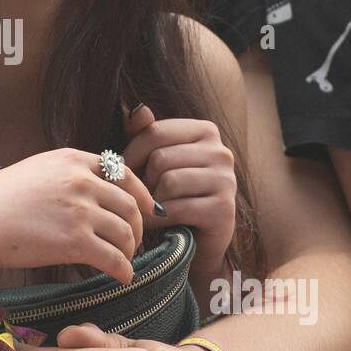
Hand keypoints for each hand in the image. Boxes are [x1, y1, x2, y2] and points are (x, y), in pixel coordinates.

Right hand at [0, 146, 163, 285]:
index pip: (123, 173)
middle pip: (130, 205)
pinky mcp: (76, 242)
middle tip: (134, 242)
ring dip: (130, 251)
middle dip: (138, 227)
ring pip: (126, 233)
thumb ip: (68, 175)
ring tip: (123, 261)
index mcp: (73, 159)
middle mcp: (81, 181)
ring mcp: (80, 211)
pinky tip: (122, 277)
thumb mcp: (37, 170)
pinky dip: (124, 270)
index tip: (146, 210)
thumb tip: (94, 194)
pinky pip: (115, 258)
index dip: (140, 194)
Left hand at [123, 103, 235, 277]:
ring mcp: (226, 180)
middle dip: (141, 182)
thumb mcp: (154, 161)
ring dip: (150, 202)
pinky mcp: (223, 209)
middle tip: (140, 197)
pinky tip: (158, 225)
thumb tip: (136, 108)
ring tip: (151, 210)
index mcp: (205, 131)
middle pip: (160, 158)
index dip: (130, 155)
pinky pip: (176, 208)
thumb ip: (144, 134)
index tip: (123, 173)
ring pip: (168, 182)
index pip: (154, 132)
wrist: (194, 242)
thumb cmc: (169, 195)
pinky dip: (159, 220)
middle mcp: (221, 152)